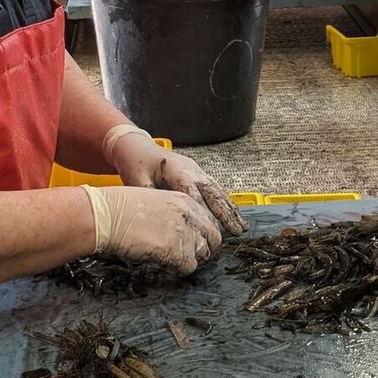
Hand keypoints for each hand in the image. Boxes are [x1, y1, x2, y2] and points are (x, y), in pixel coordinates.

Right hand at [81, 185, 222, 273]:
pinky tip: (165, 266)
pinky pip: (188, 267)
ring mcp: (183, 232)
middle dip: (205, 251)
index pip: (209, 221)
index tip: (198, 245)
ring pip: (202, 254)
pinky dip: (179, 270)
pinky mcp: (175, 250)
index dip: (204, 236)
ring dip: (190, 261)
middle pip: (214, 238)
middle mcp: (188, 214)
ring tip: (173, 262)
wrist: (105, 215)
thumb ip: (172, 214)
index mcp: (184, 200)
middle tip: (191, 259)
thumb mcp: (154, 201)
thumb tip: (178, 231)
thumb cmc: (119, 208)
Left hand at [104, 126, 245, 235]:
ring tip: (242, 227)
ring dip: (230, 209)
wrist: (136, 146)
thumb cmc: (135, 163)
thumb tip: (157, 220)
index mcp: (175, 169)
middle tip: (236, 231)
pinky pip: (215, 189)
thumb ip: (149, 199)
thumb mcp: (136, 182)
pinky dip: (226, 203)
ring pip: (217, 191)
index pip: (192, 193)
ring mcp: (196, 170)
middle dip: (225, 213)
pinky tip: (234, 216)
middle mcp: (190, 169)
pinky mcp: (197, 174)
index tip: (212, 229)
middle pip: (212, 192)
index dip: (203, 211)